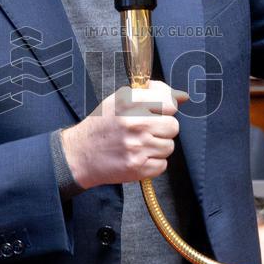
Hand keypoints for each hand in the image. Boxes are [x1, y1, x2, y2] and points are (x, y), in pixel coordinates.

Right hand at [61, 81, 187, 189]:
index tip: (158, 111)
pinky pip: (162, 165)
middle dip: (163, 129)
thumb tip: (183, 96)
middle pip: (173, 126)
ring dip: (157, 147)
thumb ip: (152, 95)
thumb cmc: (101, 126)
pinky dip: (152, 163)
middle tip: (147, 130)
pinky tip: (138, 156)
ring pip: (169, 146)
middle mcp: (134, 123)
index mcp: (129, 102)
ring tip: (139, 144)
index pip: (170, 102)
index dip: (166, 107)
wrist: (79, 154)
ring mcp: (137, 147)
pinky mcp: (138, 168)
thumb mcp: (120, 100)